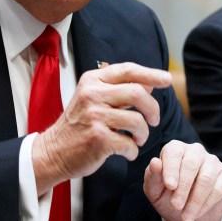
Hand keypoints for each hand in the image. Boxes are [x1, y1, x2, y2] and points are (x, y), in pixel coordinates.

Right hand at [31, 62, 170, 194]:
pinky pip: (130, 143)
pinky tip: (127, 151)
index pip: (128, 70)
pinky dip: (133, 150)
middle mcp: (93, 94)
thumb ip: (119, 89)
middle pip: (138, 93)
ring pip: (137, 120)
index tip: (167, 79)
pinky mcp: (98, 138)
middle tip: (154, 120)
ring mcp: (95, 116)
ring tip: (138, 139)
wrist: (54, 151)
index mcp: (93, 81)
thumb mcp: (93, 98)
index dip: (151, 74)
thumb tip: (149, 82)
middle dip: (153, 109)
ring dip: (144, 134)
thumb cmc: (78, 125)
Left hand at [143, 140, 221, 220]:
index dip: (171, 169)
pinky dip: (206, 204)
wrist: (185, 211)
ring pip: (206, 179)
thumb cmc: (167, 196)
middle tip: (176, 205)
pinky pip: (219, 188)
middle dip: (183, 187)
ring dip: (195, 200)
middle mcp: (195, 151)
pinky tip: (197, 212)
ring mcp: (212, 161)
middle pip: (191, 164)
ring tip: (186, 215)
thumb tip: (155, 162)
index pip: (174, 152)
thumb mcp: (155, 190)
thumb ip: (153, 176)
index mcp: (176, 149)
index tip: (169, 186)